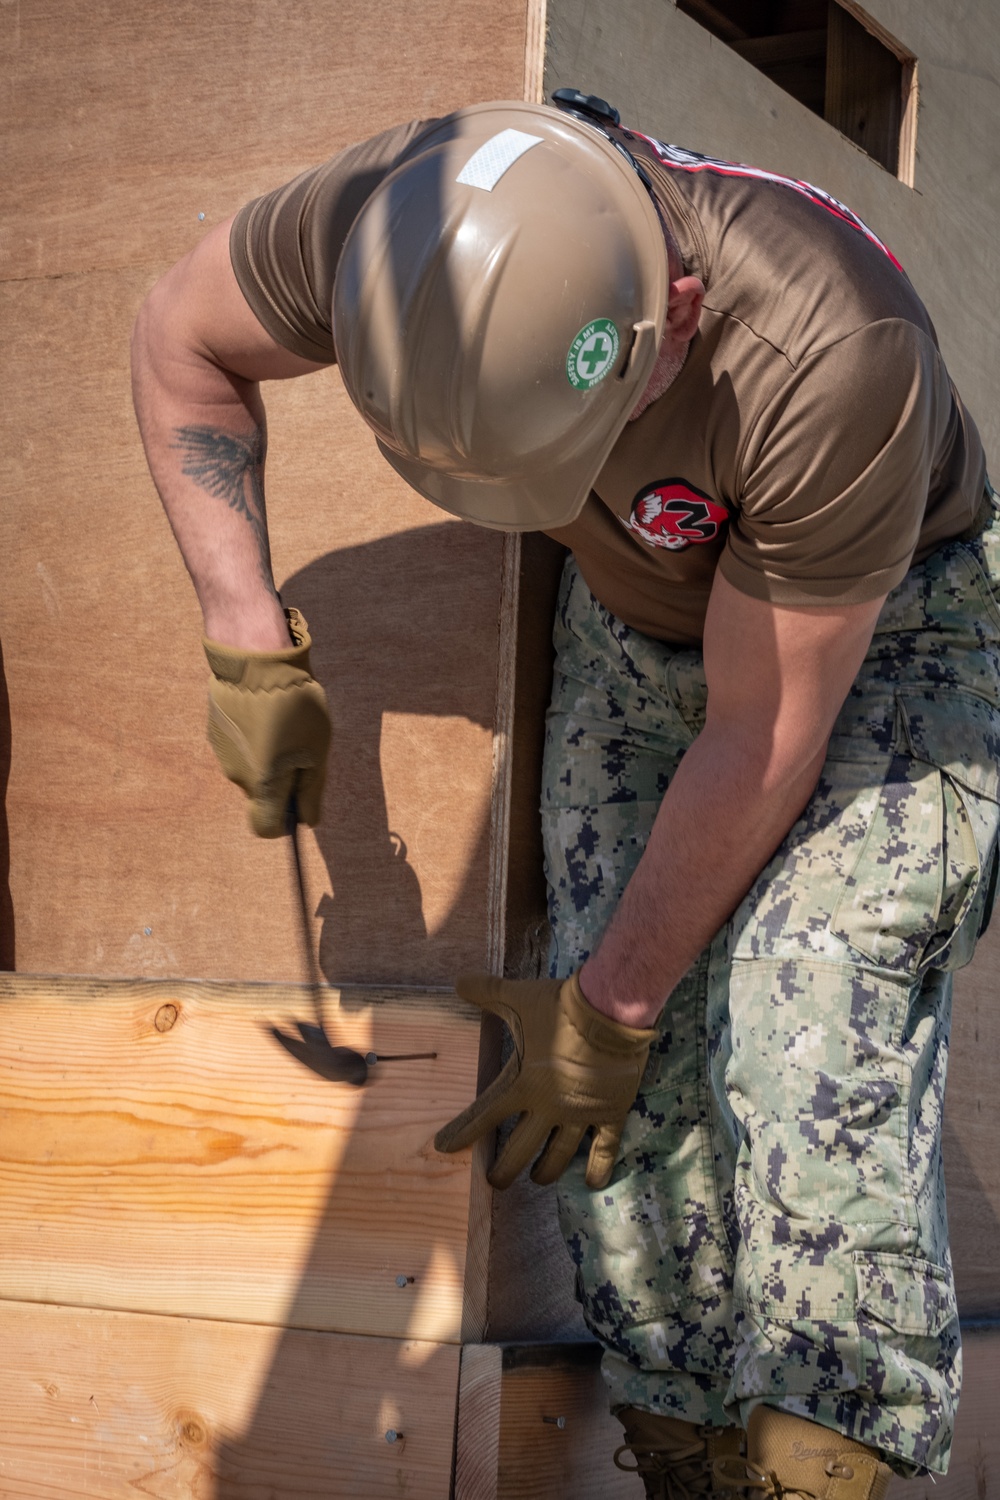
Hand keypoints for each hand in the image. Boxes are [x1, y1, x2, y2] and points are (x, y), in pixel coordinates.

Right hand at [203, 606, 331, 836]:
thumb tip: (309, 820)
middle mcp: (236, 775)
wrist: (256, 657)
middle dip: (282, 779)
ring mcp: (221, 750)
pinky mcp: (215, 728)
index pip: (265, 827)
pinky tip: (265, 709)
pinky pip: (239, 743)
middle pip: (262, 793)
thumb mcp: (316, 750)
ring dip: (268, 754)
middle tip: (302, 747)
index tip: (300, 804)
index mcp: (262, 784)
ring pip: (250, 766)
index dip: (284, 823)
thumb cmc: (293, 705)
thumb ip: (312, 790)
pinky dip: (253, 735)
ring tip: (284, 721)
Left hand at [434, 971, 656, 1189]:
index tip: (444, 1147)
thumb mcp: (518, 998)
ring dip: (544, 1172)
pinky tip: (593, 1183)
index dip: (461, 1133)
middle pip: (518, 1151)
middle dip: (504, 1170)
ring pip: (557, 1157)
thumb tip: (458, 981)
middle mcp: (547, 1108)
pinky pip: (603, 1149)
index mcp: (521, 1085)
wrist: (609, 1011)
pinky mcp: (609, 1114)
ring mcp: (579, 1116)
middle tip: (495, 1181)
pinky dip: (598, 1168)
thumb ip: (487, 993)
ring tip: (536, 1178)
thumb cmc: (559, 1007)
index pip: (482, 1116)